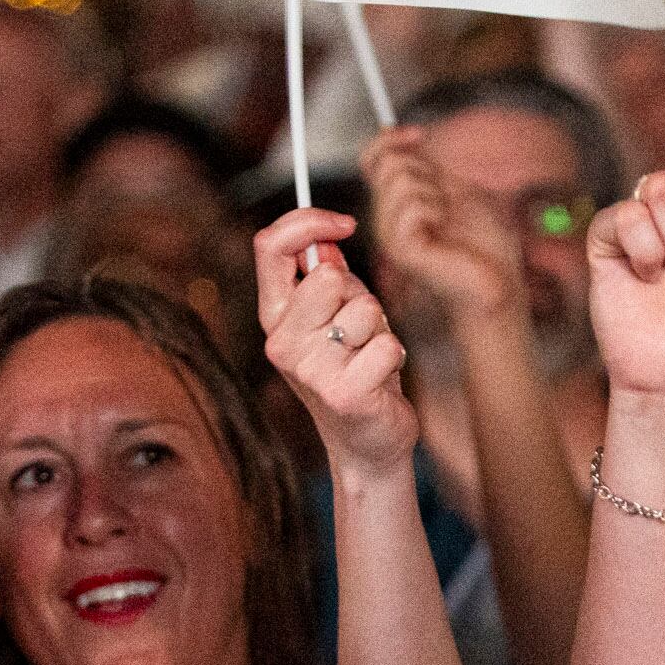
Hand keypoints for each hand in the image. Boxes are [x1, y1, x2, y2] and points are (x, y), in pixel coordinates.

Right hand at [253, 207, 417, 473]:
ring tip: (369, 356)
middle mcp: (281, 342)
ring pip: (364, 309)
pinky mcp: (344, 394)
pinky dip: (394, 356)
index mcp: (274, 316)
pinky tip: (381, 380)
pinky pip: (387, 344)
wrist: (366, 442)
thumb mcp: (335, 317)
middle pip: (328, 277)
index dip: (307, 222)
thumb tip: (327, 240)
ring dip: (380, 328)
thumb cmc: (354, 370)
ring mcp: (309, 370)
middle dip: (358, 293)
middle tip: (360, 327)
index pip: (270, 247)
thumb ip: (326, 278)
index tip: (344, 224)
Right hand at [360, 126, 519, 322]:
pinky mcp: (401, 248)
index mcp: (399, 205)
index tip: (419, 134)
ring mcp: (390, 235)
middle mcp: (387, 219)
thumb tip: (402, 135)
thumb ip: (430, 166)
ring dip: (438, 193)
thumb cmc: (487, 246)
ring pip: (401, 179)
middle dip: (429, 172)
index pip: (373, 159)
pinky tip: (447, 235)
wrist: (502, 285)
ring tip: (449, 224)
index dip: (390, 140)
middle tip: (449, 204)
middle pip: (390, 163)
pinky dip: (438, 211)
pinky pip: (412, 205)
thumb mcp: (460, 190)